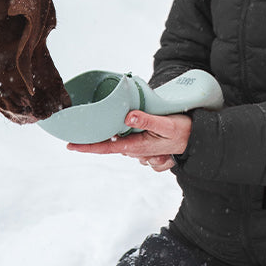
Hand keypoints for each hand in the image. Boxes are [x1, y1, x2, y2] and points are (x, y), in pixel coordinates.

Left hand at [67, 110, 191, 171]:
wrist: (196, 138)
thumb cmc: (182, 132)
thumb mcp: (167, 124)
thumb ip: (148, 120)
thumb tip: (128, 116)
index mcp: (136, 146)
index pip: (106, 148)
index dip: (87, 146)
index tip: (70, 145)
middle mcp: (134, 149)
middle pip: (107, 143)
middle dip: (92, 137)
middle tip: (76, 127)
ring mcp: (137, 147)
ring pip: (116, 140)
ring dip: (106, 133)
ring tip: (94, 121)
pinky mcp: (141, 141)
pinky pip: (125, 138)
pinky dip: (117, 131)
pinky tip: (118, 121)